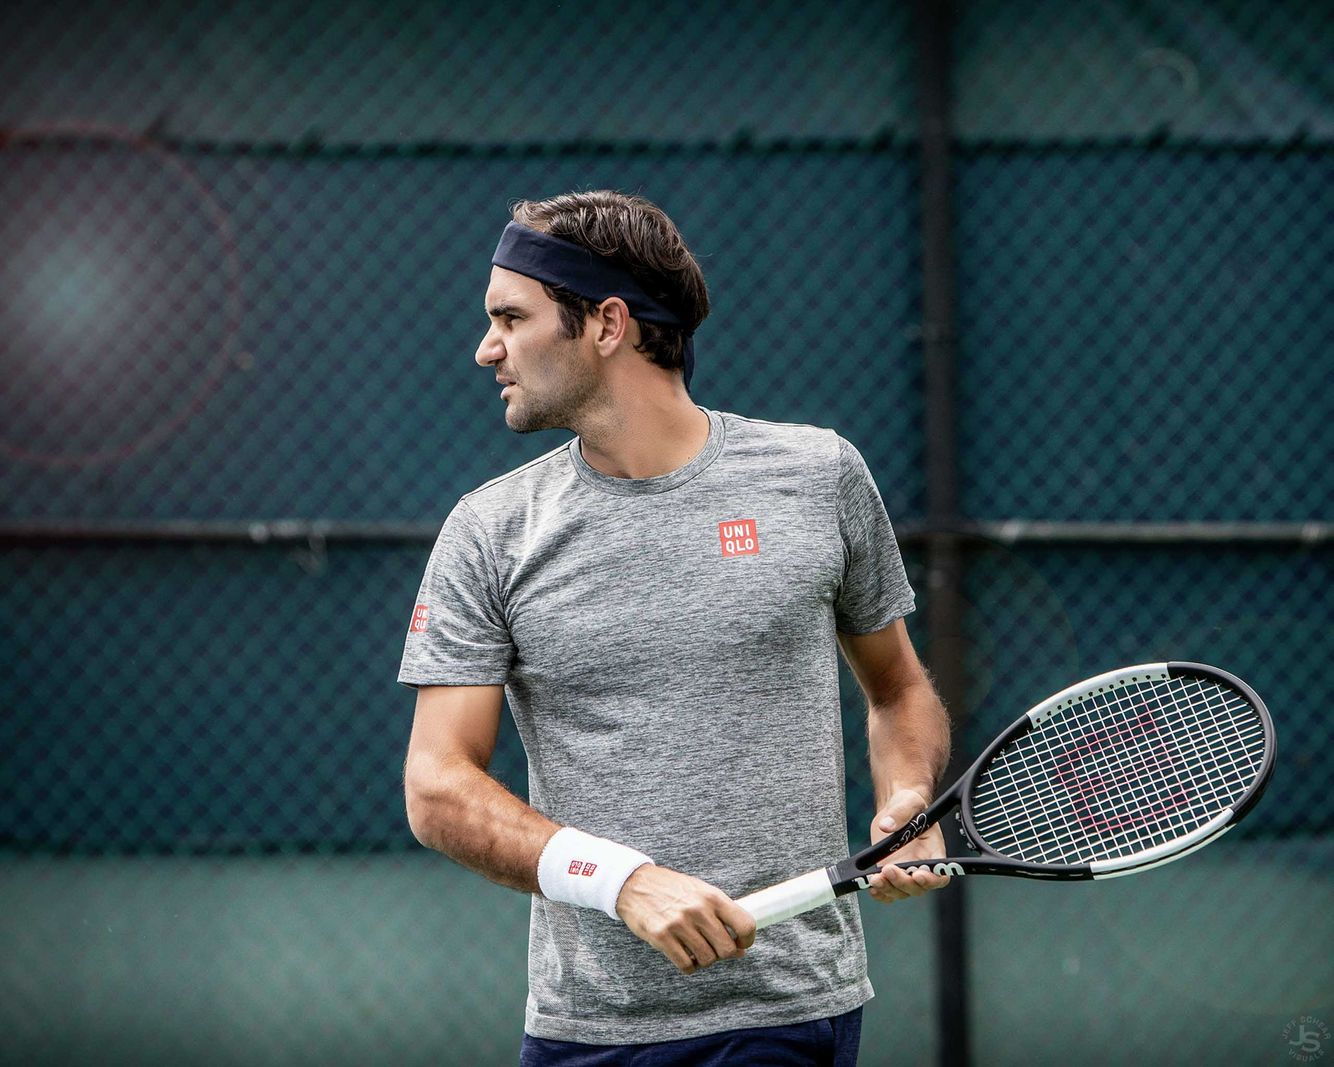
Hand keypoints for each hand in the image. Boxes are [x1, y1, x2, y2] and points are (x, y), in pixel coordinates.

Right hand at [615, 865, 756, 974]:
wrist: (634, 884)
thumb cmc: (671, 889)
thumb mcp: (700, 892)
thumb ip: (721, 915)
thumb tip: (740, 948)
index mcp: (712, 896)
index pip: (745, 925)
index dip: (747, 940)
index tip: (741, 944)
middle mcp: (698, 910)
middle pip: (727, 949)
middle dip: (723, 954)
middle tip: (713, 948)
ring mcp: (679, 924)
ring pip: (707, 959)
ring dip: (704, 960)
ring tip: (695, 950)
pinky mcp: (662, 937)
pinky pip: (686, 966)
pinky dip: (689, 966)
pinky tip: (684, 956)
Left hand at [864, 788, 950, 903]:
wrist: (894, 810)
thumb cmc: (909, 806)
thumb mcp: (908, 802)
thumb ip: (900, 812)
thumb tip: (886, 825)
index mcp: (933, 852)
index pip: (939, 875)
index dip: (931, 879)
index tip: (917, 874)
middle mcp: (921, 866)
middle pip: (918, 887)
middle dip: (903, 882)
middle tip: (889, 870)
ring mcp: (904, 872)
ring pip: (901, 892)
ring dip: (889, 889)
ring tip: (875, 879)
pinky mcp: (889, 874)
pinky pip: (887, 891)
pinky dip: (881, 894)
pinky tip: (872, 886)